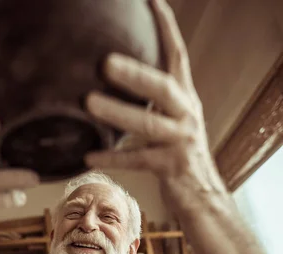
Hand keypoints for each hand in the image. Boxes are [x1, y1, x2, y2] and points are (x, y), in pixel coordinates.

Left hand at [85, 0, 224, 204]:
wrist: (204, 196)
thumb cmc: (178, 157)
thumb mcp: (170, 122)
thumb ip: (152, 103)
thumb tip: (113, 84)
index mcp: (185, 99)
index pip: (177, 56)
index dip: (166, 27)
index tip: (152, 0)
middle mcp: (187, 115)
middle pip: (162, 87)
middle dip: (135, 73)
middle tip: (105, 63)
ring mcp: (181, 141)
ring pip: (148, 123)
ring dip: (117, 113)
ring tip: (88, 103)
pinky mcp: (172, 167)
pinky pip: (138, 160)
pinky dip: (112, 158)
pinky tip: (89, 157)